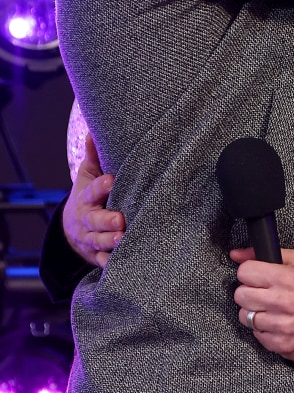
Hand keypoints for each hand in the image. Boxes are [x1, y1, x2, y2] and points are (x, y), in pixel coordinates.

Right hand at [62, 133, 123, 267]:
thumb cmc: (88, 195)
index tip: (111, 180)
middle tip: (121, 220)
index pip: (92, 191)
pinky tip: (119, 262)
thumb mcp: (87, 175)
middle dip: (107, 220)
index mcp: (86, 198)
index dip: (101, 186)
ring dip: (110, 241)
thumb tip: (93, 130)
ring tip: (123, 239)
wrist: (72, 226)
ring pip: (98, 241)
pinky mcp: (95, 254)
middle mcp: (86, 219)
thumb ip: (94, 156)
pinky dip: (109, 261)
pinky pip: (101, 259)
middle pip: (95, 220)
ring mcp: (89, 238)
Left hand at [231, 248, 293, 362]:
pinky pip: (257, 336)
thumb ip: (265, 254)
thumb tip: (235, 254)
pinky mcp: (281, 345)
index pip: (245, 272)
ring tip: (270, 309)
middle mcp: (281, 302)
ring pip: (245, 317)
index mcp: (285, 278)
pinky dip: (263, 330)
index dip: (249, 272)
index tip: (255, 276)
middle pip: (240, 295)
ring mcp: (280, 326)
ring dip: (255, 312)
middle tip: (261, 293)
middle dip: (248, 292)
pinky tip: (276, 323)